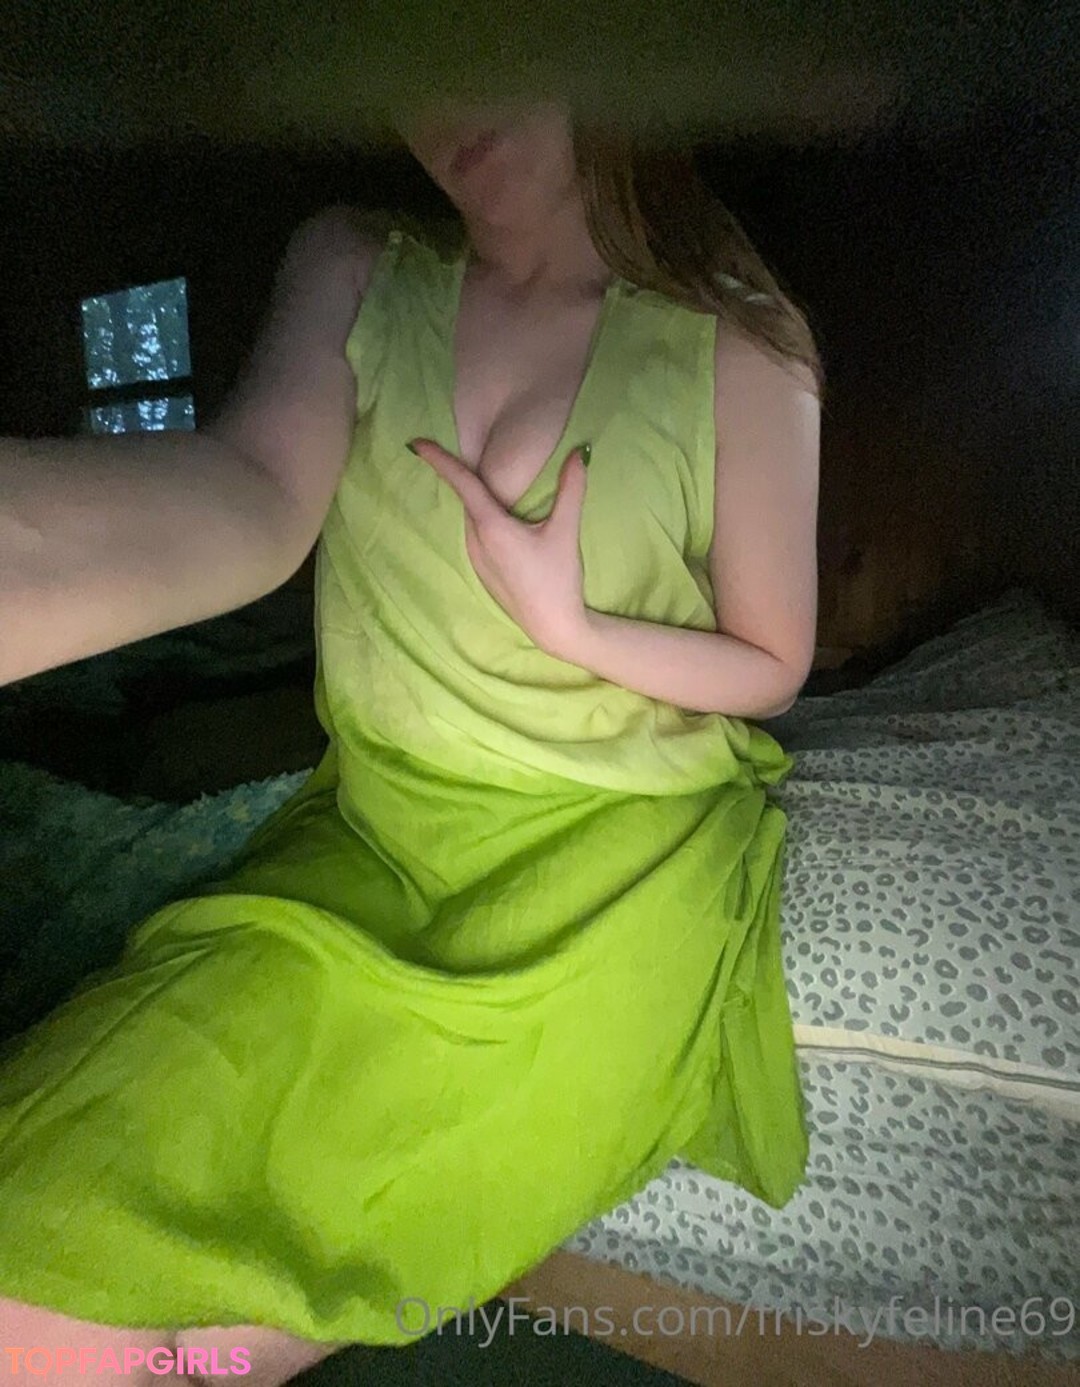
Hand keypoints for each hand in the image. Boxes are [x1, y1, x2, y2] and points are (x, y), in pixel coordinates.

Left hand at [407, 438, 590, 654]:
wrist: (554, 627)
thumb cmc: (558, 580)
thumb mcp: (565, 531)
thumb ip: (572, 489)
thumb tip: (582, 451)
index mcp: (491, 527)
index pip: (461, 484)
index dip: (438, 460)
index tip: (415, 442)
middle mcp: (476, 541)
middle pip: (466, 499)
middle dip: (463, 475)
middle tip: (464, 450)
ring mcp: (476, 559)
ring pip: (472, 518)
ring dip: (476, 498)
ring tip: (484, 479)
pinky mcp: (483, 571)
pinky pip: (476, 535)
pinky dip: (482, 518)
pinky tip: (499, 517)